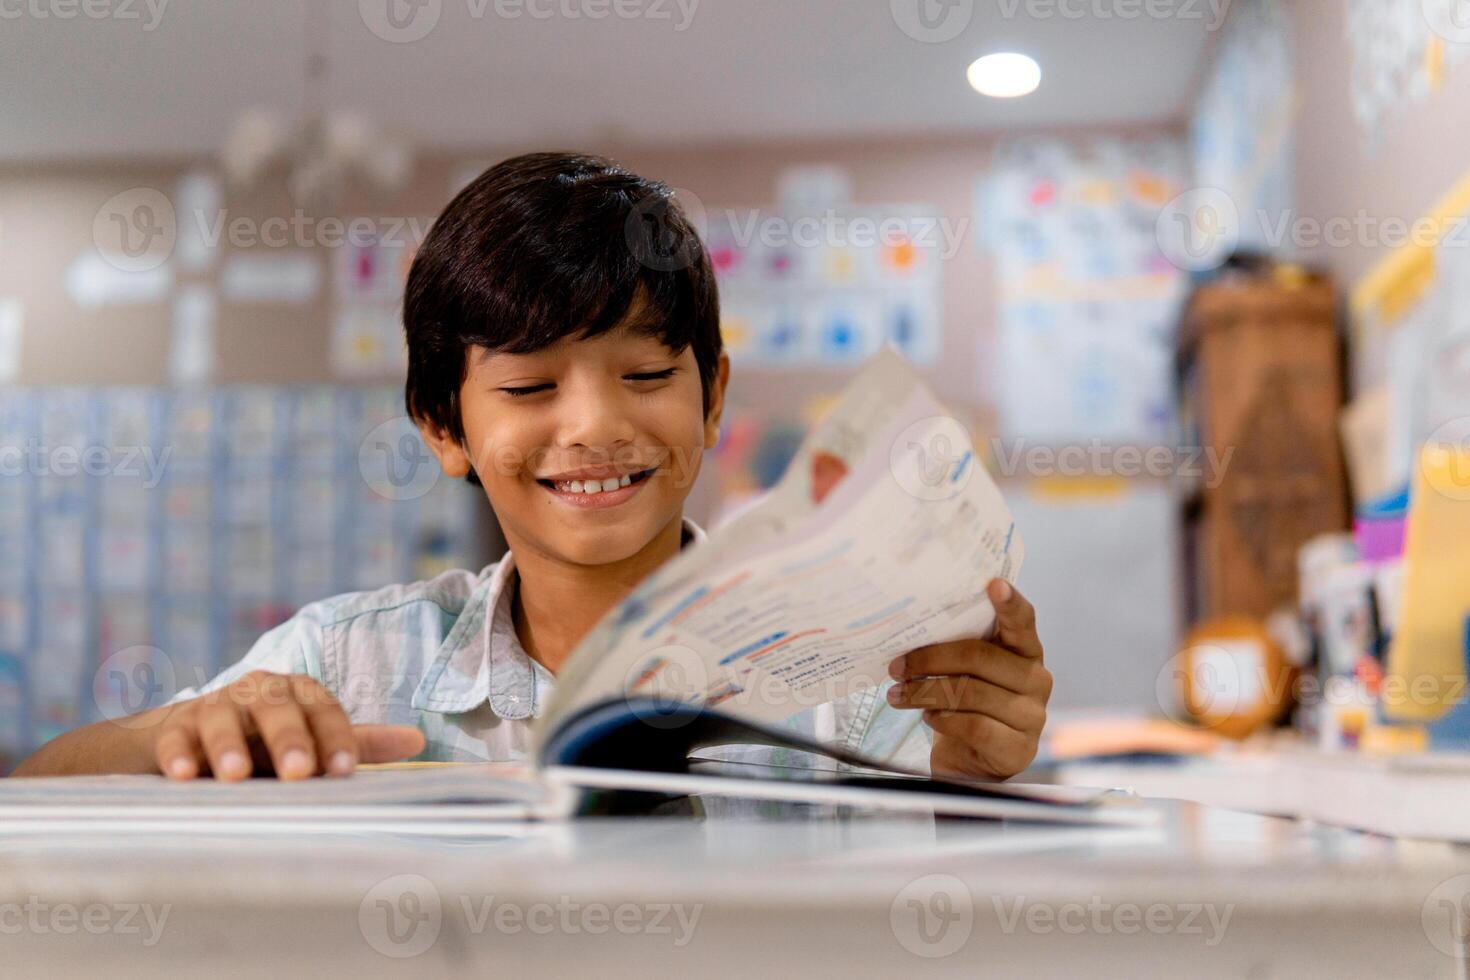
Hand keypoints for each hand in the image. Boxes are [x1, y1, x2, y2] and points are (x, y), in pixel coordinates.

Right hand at [151, 671, 426, 780]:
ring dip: (229, 745)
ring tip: (235, 775)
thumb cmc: (267, 744)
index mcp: (299, 693)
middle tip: (297, 772)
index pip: (324, 710)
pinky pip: (176, 737)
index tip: (344, 772)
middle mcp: (258, 692)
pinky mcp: (175, 727)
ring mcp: (214, 706)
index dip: (336, 739)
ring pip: (222, 717)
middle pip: (276, 707)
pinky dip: (179, 754)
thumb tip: (418, 741)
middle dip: (288, 738)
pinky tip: (183, 775)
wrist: (195, 738)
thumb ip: (356, 742)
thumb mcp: (312, 743)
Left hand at [886, 580, 1050, 779]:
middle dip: (930, 658)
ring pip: (971, 692)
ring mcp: (1032, 716)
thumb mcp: (964, 673)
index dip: (1010, 602)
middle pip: (980, 656)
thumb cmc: (965, 707)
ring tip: (897, 694)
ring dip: (924, 692)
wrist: (971, 765)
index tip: (993, 584)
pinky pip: (974, 725)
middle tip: (896, 665)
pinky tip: (926, 717)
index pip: (1023, 620)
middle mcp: (1036, 679)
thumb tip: (912, 623)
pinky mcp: (1018, 748)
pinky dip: (942, 719)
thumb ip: (957, 646)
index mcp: (1025, 651)